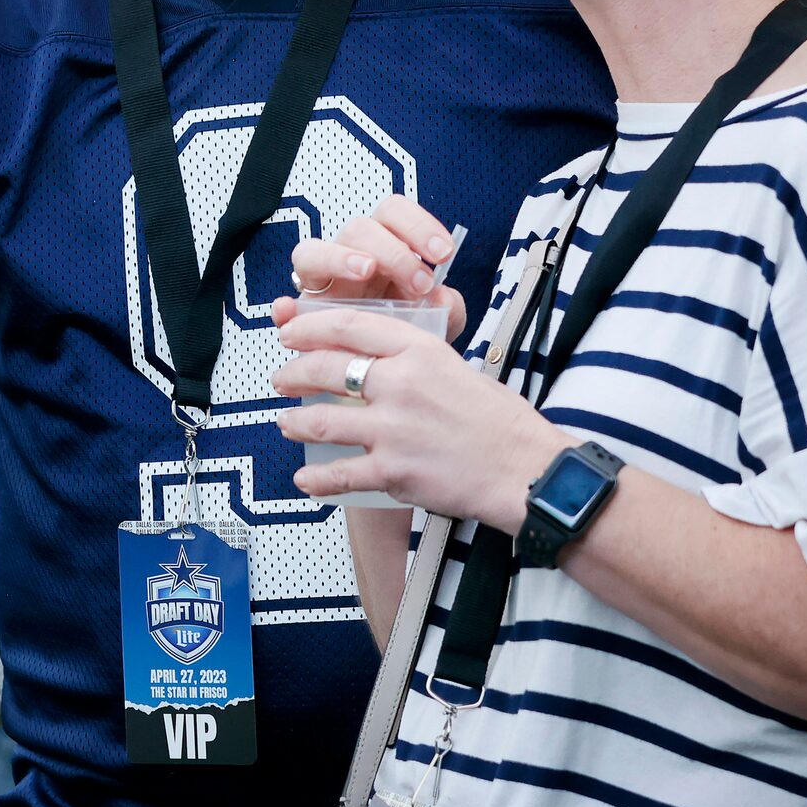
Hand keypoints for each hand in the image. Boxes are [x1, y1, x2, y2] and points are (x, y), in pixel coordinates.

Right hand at [270, 195, 465, 341]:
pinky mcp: (301, 314)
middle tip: (419, 282)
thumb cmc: (409, 335)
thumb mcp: (439, 321)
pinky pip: (285, 304)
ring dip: (341, 258)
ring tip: (366, 272)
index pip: (393, 213)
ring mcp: (322, 283)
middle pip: (359, 227)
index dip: (417, 224)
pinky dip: (286, 308)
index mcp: (385, 248)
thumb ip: (447, 308)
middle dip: (393, 250)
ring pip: (314, 250)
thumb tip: (441, 297)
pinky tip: (291, 312)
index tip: (443, 253)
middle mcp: (350, 257)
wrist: (385, 373)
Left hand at [272, 305, 566, 530]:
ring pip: (322, 421)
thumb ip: (414, 360)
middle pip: (326, 368)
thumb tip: (377, 361)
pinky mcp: (394, 471)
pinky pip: (340, 474)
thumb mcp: (457, 367)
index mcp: (419, 350)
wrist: (525, 470)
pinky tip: (304, 479)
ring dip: (295, 423)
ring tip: (286, 423)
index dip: (310, 327)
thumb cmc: (499, 421)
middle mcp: (401, 383)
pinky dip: (316, 479)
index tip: (291, 331)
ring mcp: (393, 428)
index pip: (349, 326)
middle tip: (281, 378)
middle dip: (293, 373)